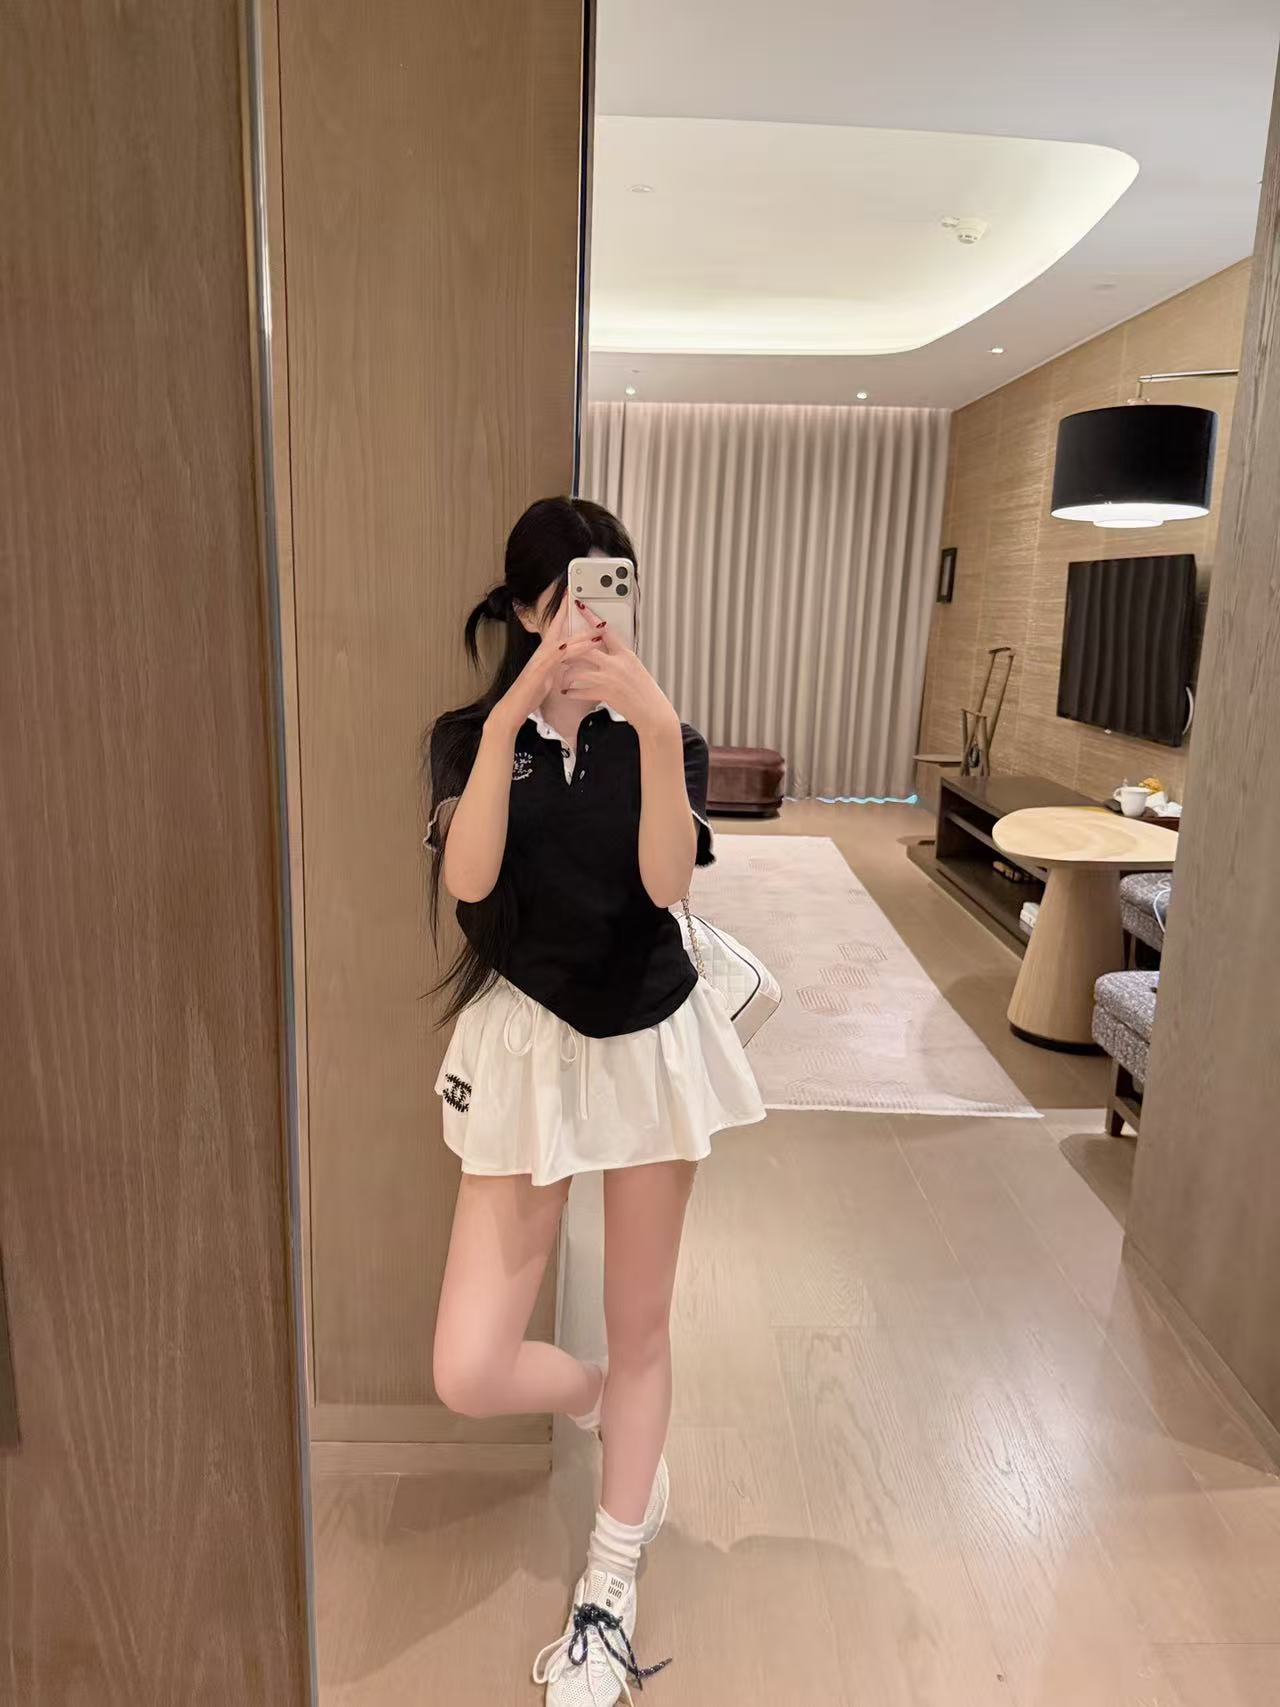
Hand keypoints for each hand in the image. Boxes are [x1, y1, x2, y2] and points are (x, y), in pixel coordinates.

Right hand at [488, 598, 601, 736]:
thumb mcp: (546, 677)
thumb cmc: (529, 694)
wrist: (512, 707)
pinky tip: (575, 646)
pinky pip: (556, 659)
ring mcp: (540, 660)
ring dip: (582, 637)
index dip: (563, 611)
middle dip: (574, 616)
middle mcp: (542, 652)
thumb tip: (567, 661)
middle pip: (561, 630)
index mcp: (545, 653)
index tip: (571, 597)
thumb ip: (556, 666)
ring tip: (598, 631)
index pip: (556, 628)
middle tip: (588, 605)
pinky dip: (566, 651)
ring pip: (564, 643)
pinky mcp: (540, 671)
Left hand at [558, 600, 678, 737]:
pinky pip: (580, 691)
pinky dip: (571, 692)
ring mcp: (609, 679)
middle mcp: (616, 664)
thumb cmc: (646, 691)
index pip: (607, 632)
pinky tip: (567, 692)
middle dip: (571, 650)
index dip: (592, 619)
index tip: (581, 608)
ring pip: (578, 671)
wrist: (651, 711)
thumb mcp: (636, 667)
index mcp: (625, 654)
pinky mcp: (604, 694)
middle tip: (561, 649)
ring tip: (563, 675)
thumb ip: (620, 658)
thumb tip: (609, 651)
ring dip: (567, 674)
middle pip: (586, 649)